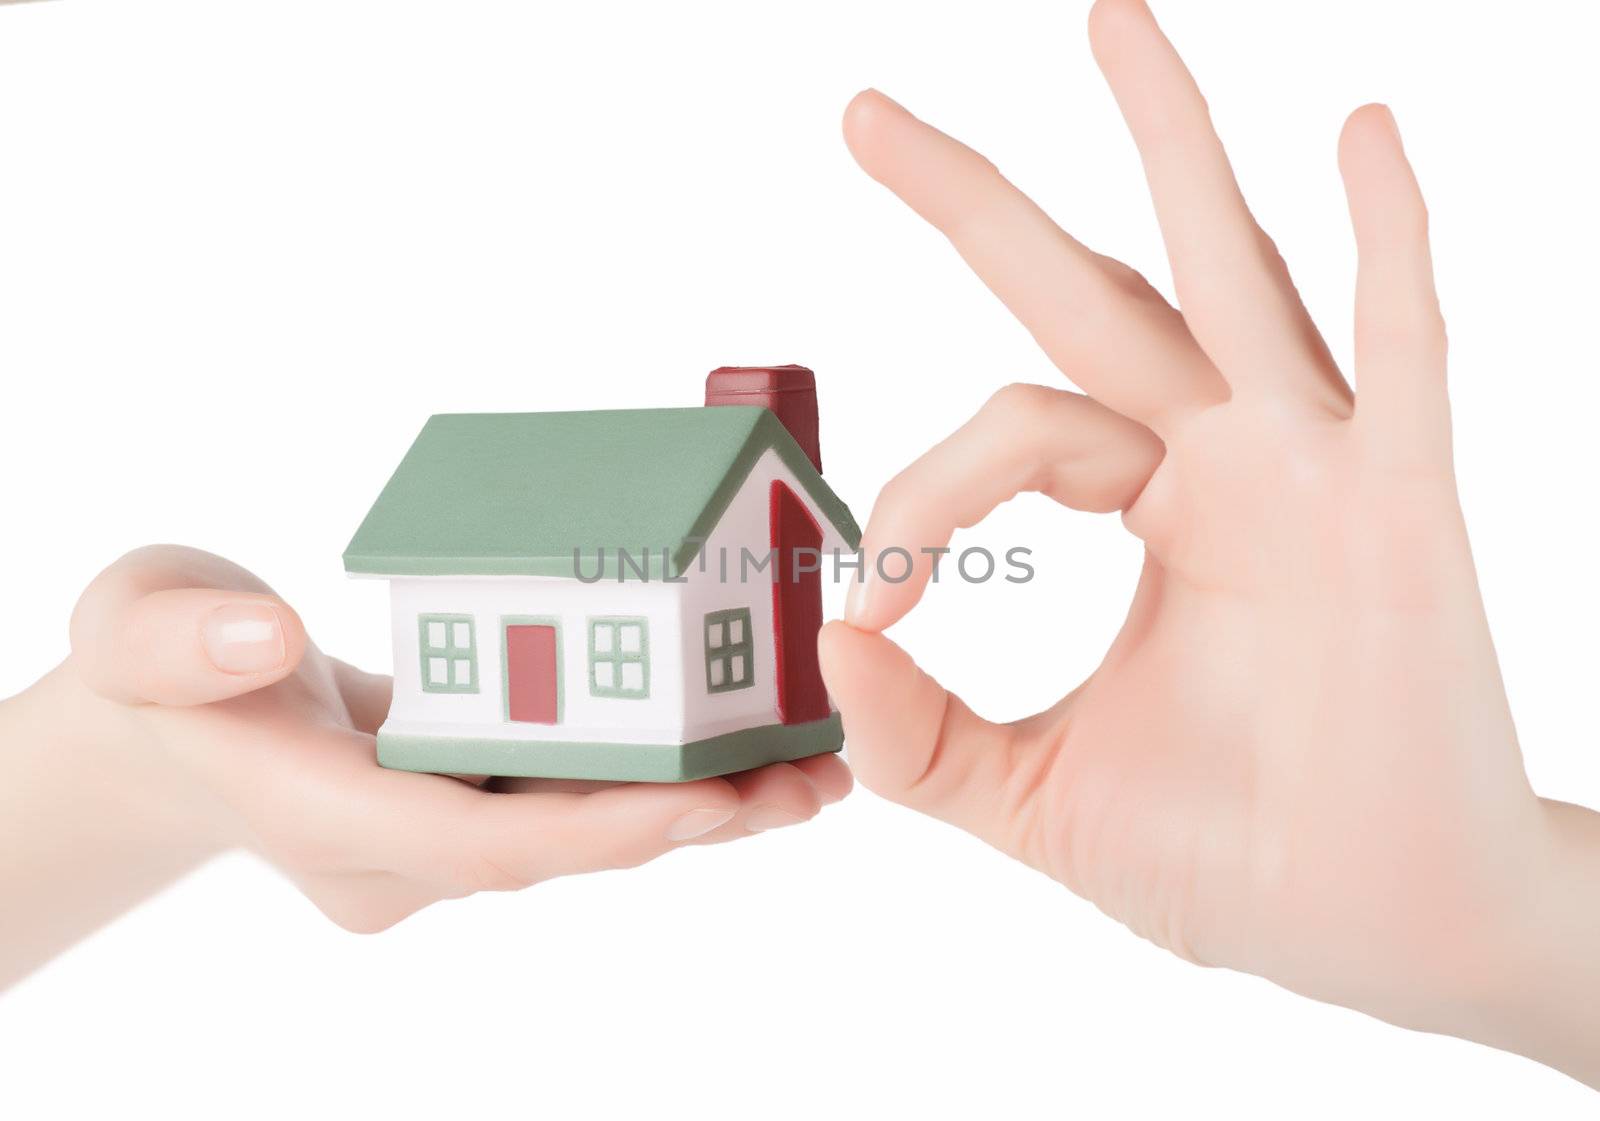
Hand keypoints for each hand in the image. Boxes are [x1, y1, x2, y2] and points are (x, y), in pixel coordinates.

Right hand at [2, 545, 847, 983]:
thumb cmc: (156, 659)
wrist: (175, 717)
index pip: (474, 845)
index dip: (592, 828)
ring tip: (817, 767)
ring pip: (583, 833)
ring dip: (698, 808)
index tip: (704, 802)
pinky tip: (749, 745)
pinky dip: (659, 777)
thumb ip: (180, 637)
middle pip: (558, 850)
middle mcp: (398, 856)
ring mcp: (440, 843)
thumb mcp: (137, 618)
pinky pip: (578, 801)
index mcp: (322, 818)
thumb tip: (269, 641)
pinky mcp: (471, 809)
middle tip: (811, 778)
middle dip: (685, 821)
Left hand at [820, 0, 1598, 1082]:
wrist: (1388, 930)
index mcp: (1152, 507)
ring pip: (1228, 274)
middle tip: (857, 113)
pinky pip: (1404, 349)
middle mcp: (1226, 461)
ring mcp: (1318, 468)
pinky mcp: (1403, 508)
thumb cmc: (1239, 858)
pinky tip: (1361, 131)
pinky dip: (1389, 241)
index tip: (875, 601)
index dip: (924, 498)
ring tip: (1103, 22)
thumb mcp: (1036, 798)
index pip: (1008, 430)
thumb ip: (922, 737)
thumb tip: (829, 646)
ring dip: (1169, 144)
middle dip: (972, 200)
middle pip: (1086, 291)